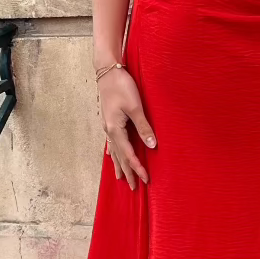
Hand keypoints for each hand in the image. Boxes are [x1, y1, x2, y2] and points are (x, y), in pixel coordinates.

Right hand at [97, 66, 156, 188]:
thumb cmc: (122, 86)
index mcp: (114, 129)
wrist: (107, 70)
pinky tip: (111, 156)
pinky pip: (111, 143)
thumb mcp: (135, 106)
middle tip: (134, 187)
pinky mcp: (109, 120)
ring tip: (121, 178)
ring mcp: (107, 126)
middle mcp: (109, 130)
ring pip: (114, 151)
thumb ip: (143, 127)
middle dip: (127, 172)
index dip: (137, 167)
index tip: (145, 179)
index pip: (128, 154)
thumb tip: (152, 146)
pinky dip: (113, 153)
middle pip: (119, 156)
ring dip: (119, 165)